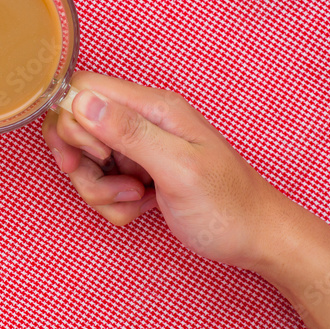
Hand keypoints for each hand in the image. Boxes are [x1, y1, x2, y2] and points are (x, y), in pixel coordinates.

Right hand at [41, 71, 294, 271]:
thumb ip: (129, 132)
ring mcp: (136, 148)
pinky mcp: (134, 173)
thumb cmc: (227, 205)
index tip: (93, 154)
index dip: (73, 122)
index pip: (82, 89)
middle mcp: (141, 121)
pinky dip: (113, 203)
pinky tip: (143, 208)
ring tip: (137, 198)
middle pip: (74, 127)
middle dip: (81, 163)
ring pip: (83, 161)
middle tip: (113, 183)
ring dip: (99, 189)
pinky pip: (100, 184)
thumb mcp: (178, 168)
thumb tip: (81, 101)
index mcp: (152, 107)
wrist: (256, 239)